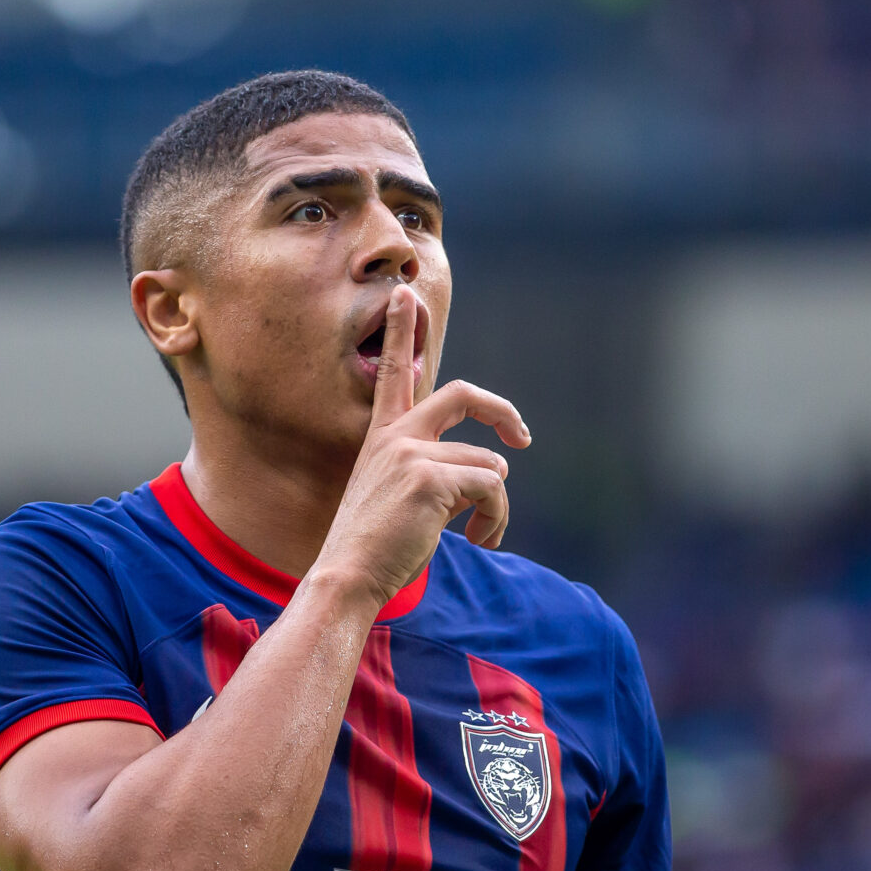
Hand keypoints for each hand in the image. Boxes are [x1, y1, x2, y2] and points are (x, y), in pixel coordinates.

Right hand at [312, 285, 531, 606]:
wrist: (348, 575)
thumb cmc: (373, 545)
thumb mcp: (396, 493)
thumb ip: (432, 468)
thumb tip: (497, 466)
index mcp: (383, 435)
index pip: (394, 373)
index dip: (399, 331)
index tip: (404, 295)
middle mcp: (397, 436)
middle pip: (464, 395)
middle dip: (503, 411)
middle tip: (522, 437)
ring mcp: (414, 454)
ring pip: (490, 465)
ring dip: (495, 504)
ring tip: (477, 532)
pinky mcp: (432, 480)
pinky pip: (493, 489)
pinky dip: (495, 518)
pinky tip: (477, 539)